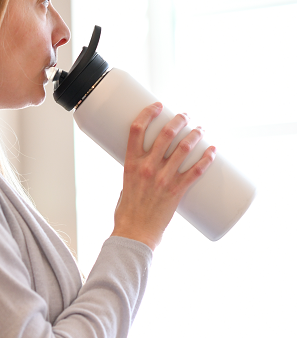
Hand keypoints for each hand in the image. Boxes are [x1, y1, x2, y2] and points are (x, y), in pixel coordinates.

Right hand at [111, 102, 215, 249]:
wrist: (135, 232)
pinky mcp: (177, 192)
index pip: (137, 130)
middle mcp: (147, 168)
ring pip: (184, 149)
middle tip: (185, 115)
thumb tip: (151, 161)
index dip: (148, 113)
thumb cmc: (127, 209)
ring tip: (200, 128)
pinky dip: (207, 159)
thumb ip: (138, 170)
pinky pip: (196, 172)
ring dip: (195, 135)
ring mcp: (163, 179)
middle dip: (178, 120)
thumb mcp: (125, 183)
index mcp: (130, 163)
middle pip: (165, 134)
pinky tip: (212, 150)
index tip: (157, 105)